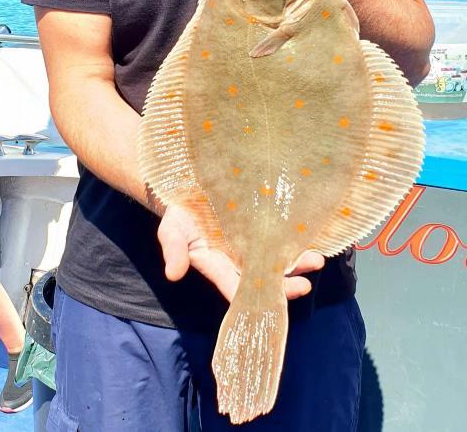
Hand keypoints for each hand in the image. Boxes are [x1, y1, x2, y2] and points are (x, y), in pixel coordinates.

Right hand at [158, 204, 324, 301]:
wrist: (189, 187)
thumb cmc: (179, 212)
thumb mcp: (171, 228)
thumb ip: (173, 249)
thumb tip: (173, 274)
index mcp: (217, 264)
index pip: (236, 287)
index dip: (255, 296)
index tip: (274, 302)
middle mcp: (237, 259)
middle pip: (264, 278)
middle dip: (285, 284)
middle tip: (306, 284)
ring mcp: (251, 243)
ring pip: (277, 259)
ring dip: (298, 262)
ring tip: (318, 260)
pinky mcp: (261, 226)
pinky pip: (281, 238)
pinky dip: (296, 241)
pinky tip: (312, 239)